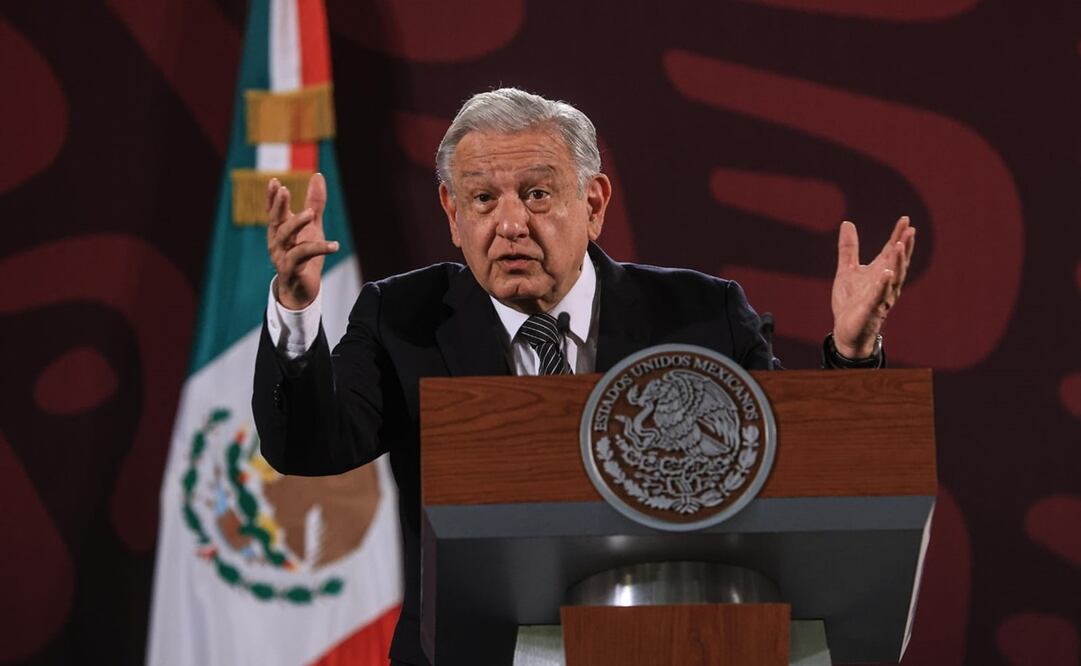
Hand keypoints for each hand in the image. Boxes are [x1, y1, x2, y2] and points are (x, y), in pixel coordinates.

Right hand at [266, 173, 338, 309]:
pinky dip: (319, 248)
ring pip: (285, 237)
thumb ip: (315, 202)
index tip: (275, 181)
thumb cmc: (305, 255)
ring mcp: (281, 255)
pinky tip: (335, 245)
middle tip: (285, 190)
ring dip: (297, 223)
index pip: (273, 210)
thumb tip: (318, 175)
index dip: (272, 197)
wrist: (302, 289)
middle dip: (279, 205)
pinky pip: (303, 256)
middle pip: (275, 220)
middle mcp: (277, 241)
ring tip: (311, 214)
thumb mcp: (313, 226)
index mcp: (279, 230)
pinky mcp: (291, 269)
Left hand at [831, 216, 915, 357]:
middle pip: (898, 262)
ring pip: (893, 278)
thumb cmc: (850, 301)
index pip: (891, 251)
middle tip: (910, 229)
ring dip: (897, 262)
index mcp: (880, 272)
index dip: (899, 236)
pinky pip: (878, 296)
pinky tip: (887, 272)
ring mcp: (880, 297)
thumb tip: (847, 223)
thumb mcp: (847, 270)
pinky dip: (883, 284)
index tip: (905, 219)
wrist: (845, 331)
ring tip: (899, 245)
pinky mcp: (871, 309)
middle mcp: (885, 283)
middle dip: (904, 247)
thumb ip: (849, 248)